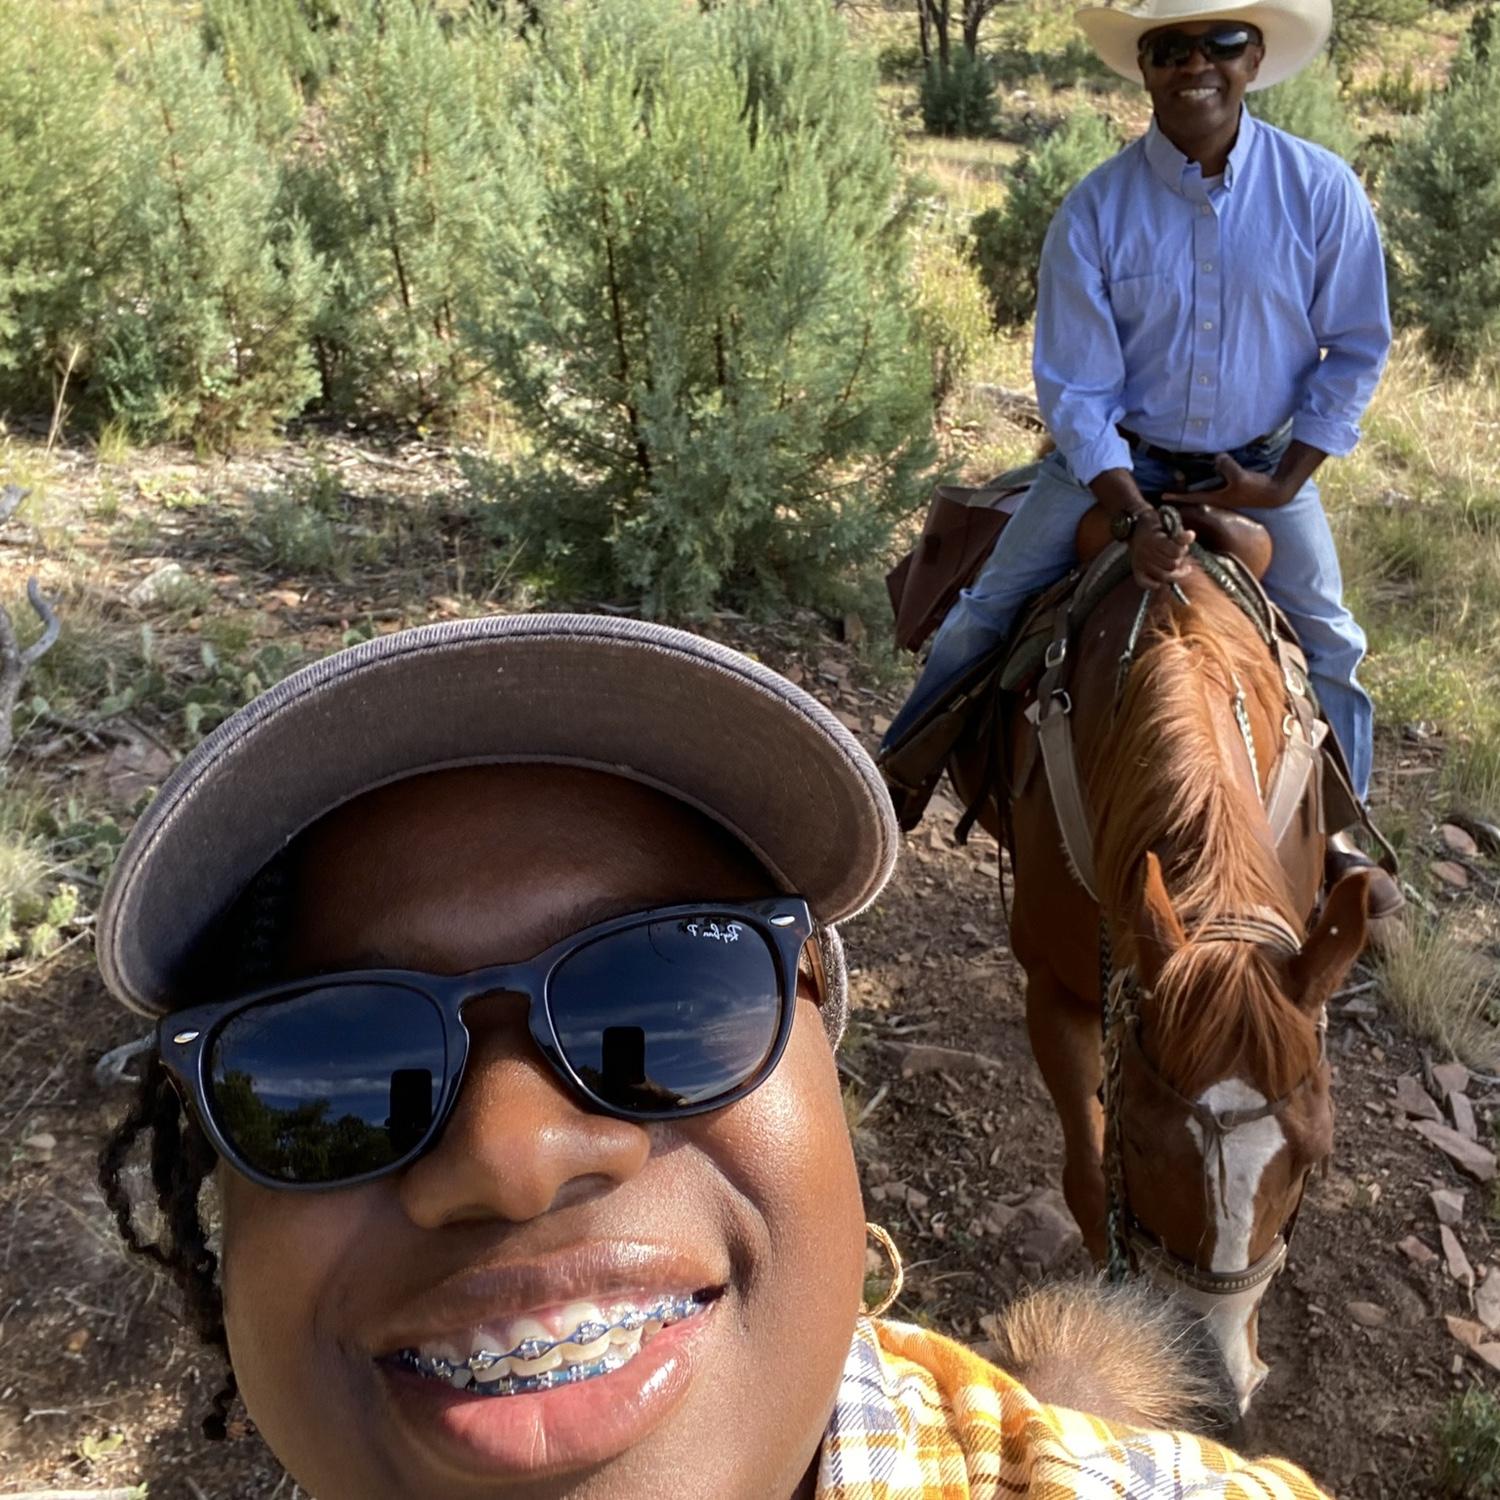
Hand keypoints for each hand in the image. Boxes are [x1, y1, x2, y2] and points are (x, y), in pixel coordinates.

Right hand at [1129, 511, 1195, 590]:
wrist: (1135, 527)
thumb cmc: (1155, 526)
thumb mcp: (1169, 526)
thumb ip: (1180, 534)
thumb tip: (1191, 535)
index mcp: (1153, 540)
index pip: (1176, 552)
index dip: (1182, 550)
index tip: (1182, 546)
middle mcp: (1144, 552)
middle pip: (1171, 565)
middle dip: (1178, 560)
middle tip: (1177, 555)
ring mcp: (1139, 562)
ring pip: (1163, 576)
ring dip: (1172, 573)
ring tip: (1177, 567)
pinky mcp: (1136, 570)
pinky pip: (1145, 583)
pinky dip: (1154, 585)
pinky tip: (1162, 583)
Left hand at [1163, 454, 1289, 509]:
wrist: (1275, 492)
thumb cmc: (1256, 489)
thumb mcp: (1240, 477)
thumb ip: (1227, 467)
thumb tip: (1216, 457)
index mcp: (1216, 498)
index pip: (1192, 497)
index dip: (1177, 495)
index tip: (1162, 496)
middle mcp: (1217, 496)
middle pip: (1195, 490)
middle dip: (1184, 484)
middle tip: (1175, 474)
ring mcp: (1224, 492)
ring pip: (1204, 484)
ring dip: (1195, 478)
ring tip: (1185, 470)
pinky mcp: (1232, 486)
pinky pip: (1215, 479)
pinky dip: (1210, 473)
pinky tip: (1210, 464)